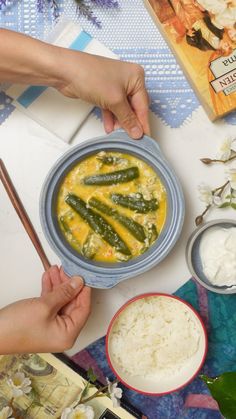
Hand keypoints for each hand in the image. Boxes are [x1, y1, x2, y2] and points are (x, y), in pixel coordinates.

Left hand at [0, 29, 149, 138]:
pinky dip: (111, 118)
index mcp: (136, 77)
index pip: (143, 105)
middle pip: (133, 107)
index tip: (146, 138)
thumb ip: (127, 118)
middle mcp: (128, 80)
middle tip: (131, 139)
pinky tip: (109, 128)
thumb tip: (137, 133)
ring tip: (119, 136)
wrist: (65, 71)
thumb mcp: (114, 101)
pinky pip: (112, 108)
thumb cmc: (92, 77)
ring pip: (122, 109)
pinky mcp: (103, 91)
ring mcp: (115, 85)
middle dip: (131, 123)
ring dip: (120, 122)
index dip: (143, 123)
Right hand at [0, 266, 90, 353]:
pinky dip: (49, 291)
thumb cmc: (17, 327)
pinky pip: (50, 304)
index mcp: (68, 335)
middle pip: (72, 304)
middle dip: (68, 284)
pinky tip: (48, 277)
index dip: (83, 291)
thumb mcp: (45, 306)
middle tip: (67, 269)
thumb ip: (64, 293)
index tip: (83, 275)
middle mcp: (62, 333)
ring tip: (56, 269)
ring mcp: (51, 327)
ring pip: (61, 302)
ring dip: (58, 285)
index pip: (83, 309)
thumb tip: (79, 282)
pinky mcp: (41, 322)